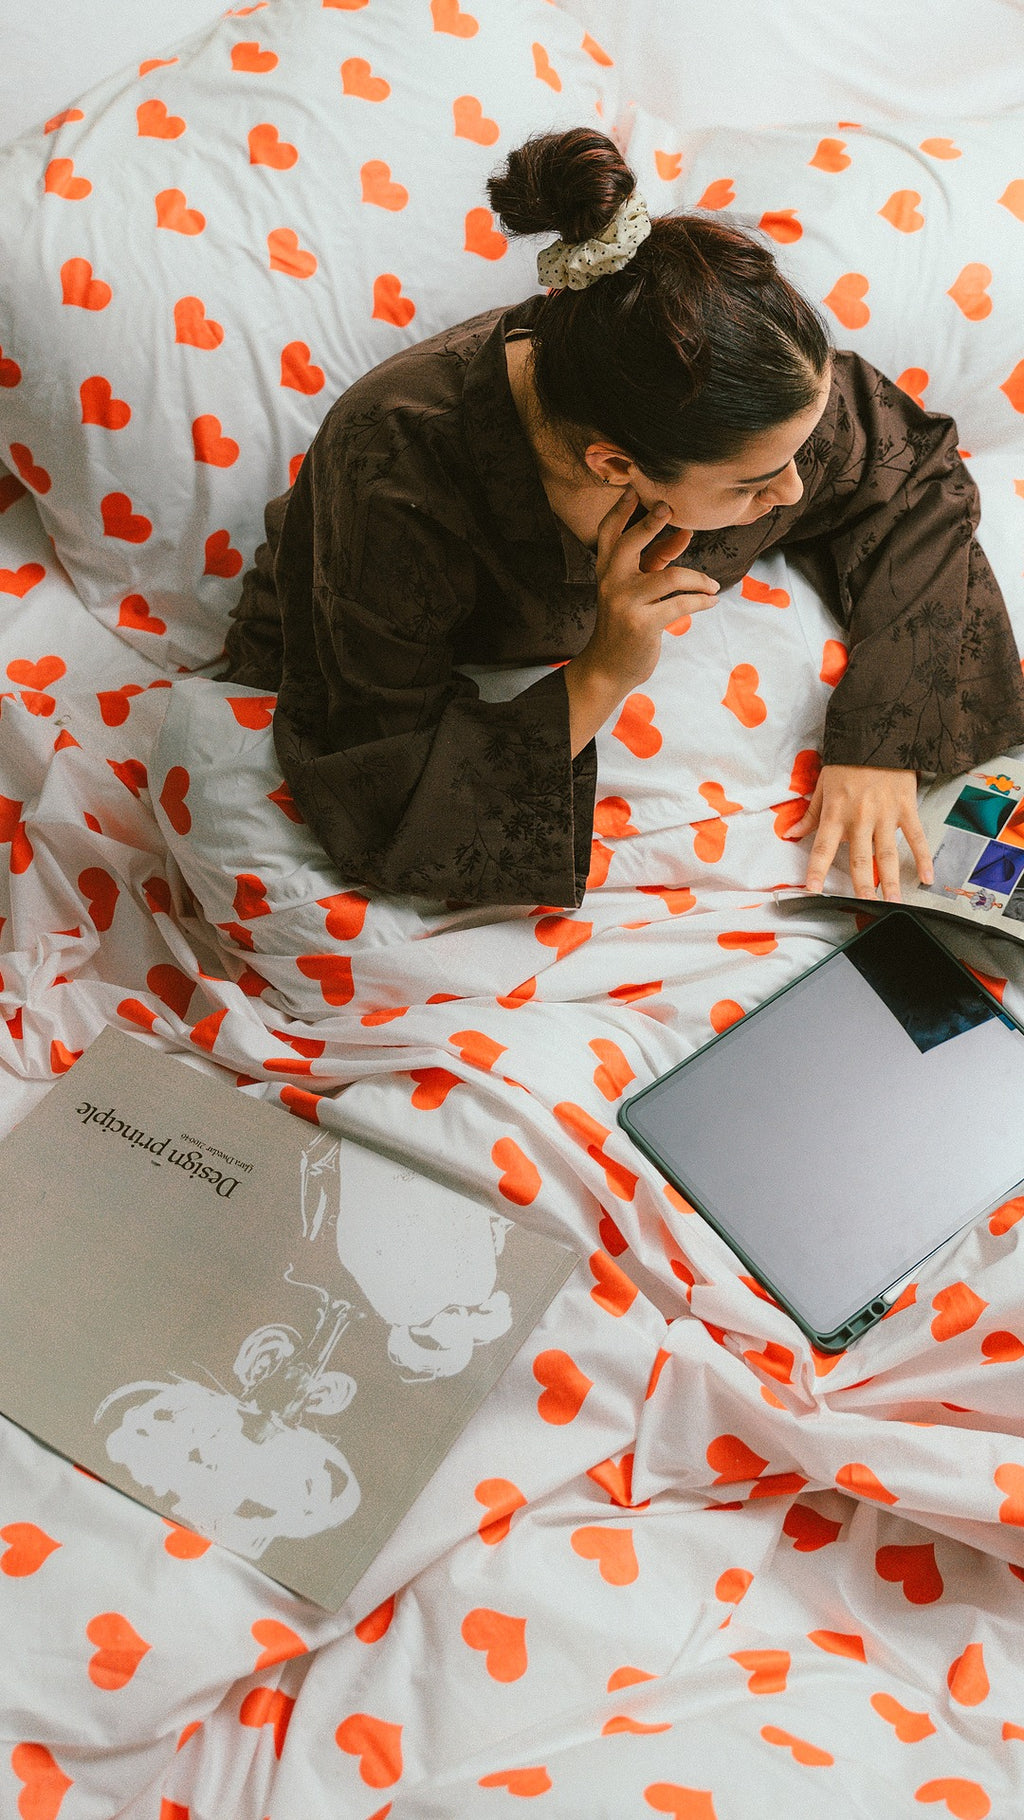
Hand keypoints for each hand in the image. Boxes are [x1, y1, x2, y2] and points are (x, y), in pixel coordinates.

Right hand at [563, 486, 719, 755]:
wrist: (609, 667)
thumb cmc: (627, 623)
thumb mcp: (637, 589)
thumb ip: (656, 560)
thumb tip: (684, 532)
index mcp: (606, 570)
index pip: (609, 532)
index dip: (621, 508)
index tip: (637, 488)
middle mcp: (611, 581)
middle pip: (630, 541)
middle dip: (651, 522)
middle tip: (673, 511)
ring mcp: (625, 601)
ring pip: (671, 577)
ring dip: (699, 580)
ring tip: (712, 587)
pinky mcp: (642, 623)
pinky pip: (681, 604)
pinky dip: (701, 602)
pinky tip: (711, 602)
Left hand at [784, 764, 933, 901]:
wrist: (878, 735)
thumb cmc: (848, 761)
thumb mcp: (823, 785)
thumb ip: (810, 814)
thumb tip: (791, 833)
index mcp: (836, 813)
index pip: (822, 847)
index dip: (816, 870)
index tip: (812, 890)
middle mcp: (860, 818)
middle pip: (859, 858)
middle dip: (861, 885)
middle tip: (865, 906)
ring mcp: (885, 815)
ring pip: (887, 854)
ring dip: (891, 880)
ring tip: (894, 901)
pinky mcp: (906, 808)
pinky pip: (916, 837)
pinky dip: (924, 858)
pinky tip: (927, 877)